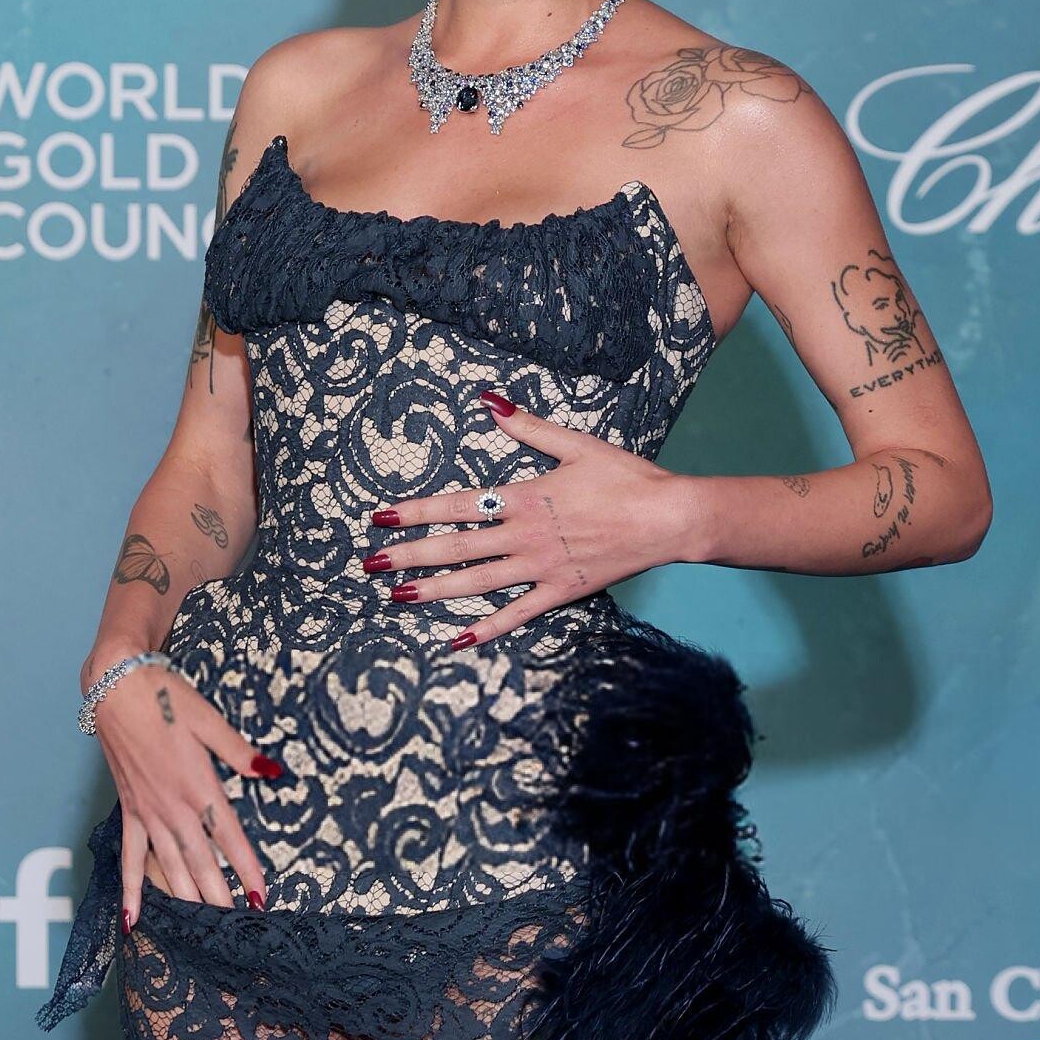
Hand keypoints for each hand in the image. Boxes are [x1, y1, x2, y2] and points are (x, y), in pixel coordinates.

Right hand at [92, 663, 279, 927]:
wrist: (116, 687)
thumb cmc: (165, 698)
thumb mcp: (209, 720)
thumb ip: (239, 753)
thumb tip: (273, 772)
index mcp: (197, 783)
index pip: (229, 836)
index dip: (247, 868)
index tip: (261, 897)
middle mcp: (171, 805)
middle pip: (200, 861)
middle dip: (219, 896)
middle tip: (236, 928)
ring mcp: (147, 811)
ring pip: (169, 866)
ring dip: (186, 899)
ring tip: (201, 929)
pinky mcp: (128, 809)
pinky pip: (130, 857)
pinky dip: (132, 889)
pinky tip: (133, 919)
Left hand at [363, 389, 695, 648]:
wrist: (668, 518)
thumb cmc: (625, 477)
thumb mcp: (575, 444)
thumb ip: (527, 426)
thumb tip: (489, 399)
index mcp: (524, 498)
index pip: (458, 505)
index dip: (417, 511)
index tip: (382, 517)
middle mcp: (525, 536)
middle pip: (456, 548)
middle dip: (410, 555)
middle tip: (371, 563)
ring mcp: (541, 568)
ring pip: (477, 583)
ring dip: (436, 590)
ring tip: (398, 597)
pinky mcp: (561, 592)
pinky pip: (517, 614)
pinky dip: (487, 629)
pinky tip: (458, 640)